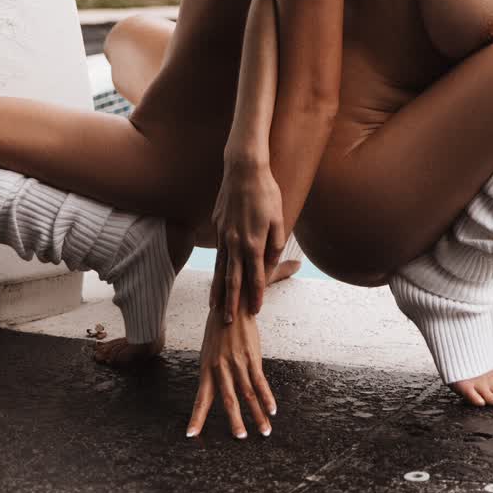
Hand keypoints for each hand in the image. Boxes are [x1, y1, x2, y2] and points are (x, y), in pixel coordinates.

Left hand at [186, 304, 276, 439]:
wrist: (232, 306)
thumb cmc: (219, 332)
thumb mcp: (209, 353)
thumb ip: (212, 373)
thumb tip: (213, 393)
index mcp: (207, 370)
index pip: (201, 399)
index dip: (196, 417)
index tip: (191, 435)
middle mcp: (221, 368)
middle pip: (228, 399)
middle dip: (235, 421)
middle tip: (240, 438)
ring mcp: (238, 363)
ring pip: (248, 393)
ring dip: (257, 414)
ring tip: (264, 431)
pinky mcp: (252, 357)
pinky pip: (260, 380)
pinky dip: (267, 397)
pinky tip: (272, 409)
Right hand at [212, 152, 285, 323]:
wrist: (243, 169)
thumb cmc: (266, 192)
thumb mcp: (278, 218)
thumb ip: (275, 244)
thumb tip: (271, 264)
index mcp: (253, 242)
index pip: (255, 276)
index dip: (256, 296)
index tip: (255, 312)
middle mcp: (235, 242)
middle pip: (232, 279)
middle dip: (230, 302)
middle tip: (226, 323)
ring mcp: (223, 235)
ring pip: (220, 268)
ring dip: (217, 289)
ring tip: (214, 306)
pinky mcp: (217, 226)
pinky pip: (216, 253)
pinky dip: (215, 269)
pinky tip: (215, 277)